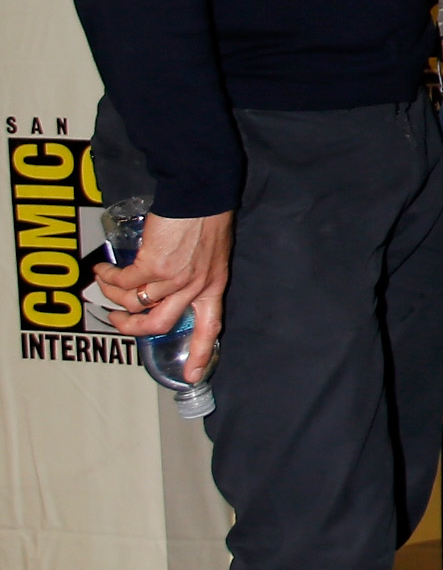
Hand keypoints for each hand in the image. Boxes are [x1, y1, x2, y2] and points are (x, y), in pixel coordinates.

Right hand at [98, 209, 231, 383]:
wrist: (200, 193)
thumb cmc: (207, 217)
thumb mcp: (212, 253)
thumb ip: (195, 274)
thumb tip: (168, 287)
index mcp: (213, 286)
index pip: (210, 328)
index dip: (200, 354)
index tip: (190, 376)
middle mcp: (196, 286)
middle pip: (159, 325)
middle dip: (130, 327)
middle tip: (117, 319)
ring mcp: (174, 278)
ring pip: (135, 304)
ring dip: (113, 297)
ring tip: (104, 285)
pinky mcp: (154, 266)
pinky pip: (123, 283)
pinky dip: (108, 279)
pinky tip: (103, 271)